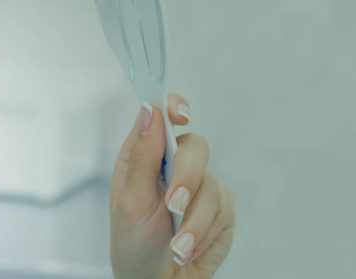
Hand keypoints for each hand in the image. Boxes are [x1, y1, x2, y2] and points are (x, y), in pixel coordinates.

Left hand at [109, 93, 236, 278]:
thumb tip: (149, 110)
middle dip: (186, 178)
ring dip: (193, 221)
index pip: (159, 118)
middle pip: (194, 147)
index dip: (172, 108)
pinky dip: (204, 232)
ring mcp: (199, 186)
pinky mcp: (220, 209)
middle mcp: (171, 166)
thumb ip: (143, 156)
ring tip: (176, 245)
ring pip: (211, 183)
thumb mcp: (132, 201)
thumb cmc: (135, 244)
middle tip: (173, 205)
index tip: (180, 114)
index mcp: (142, 158)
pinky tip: (188, 247)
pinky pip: (224, 208)